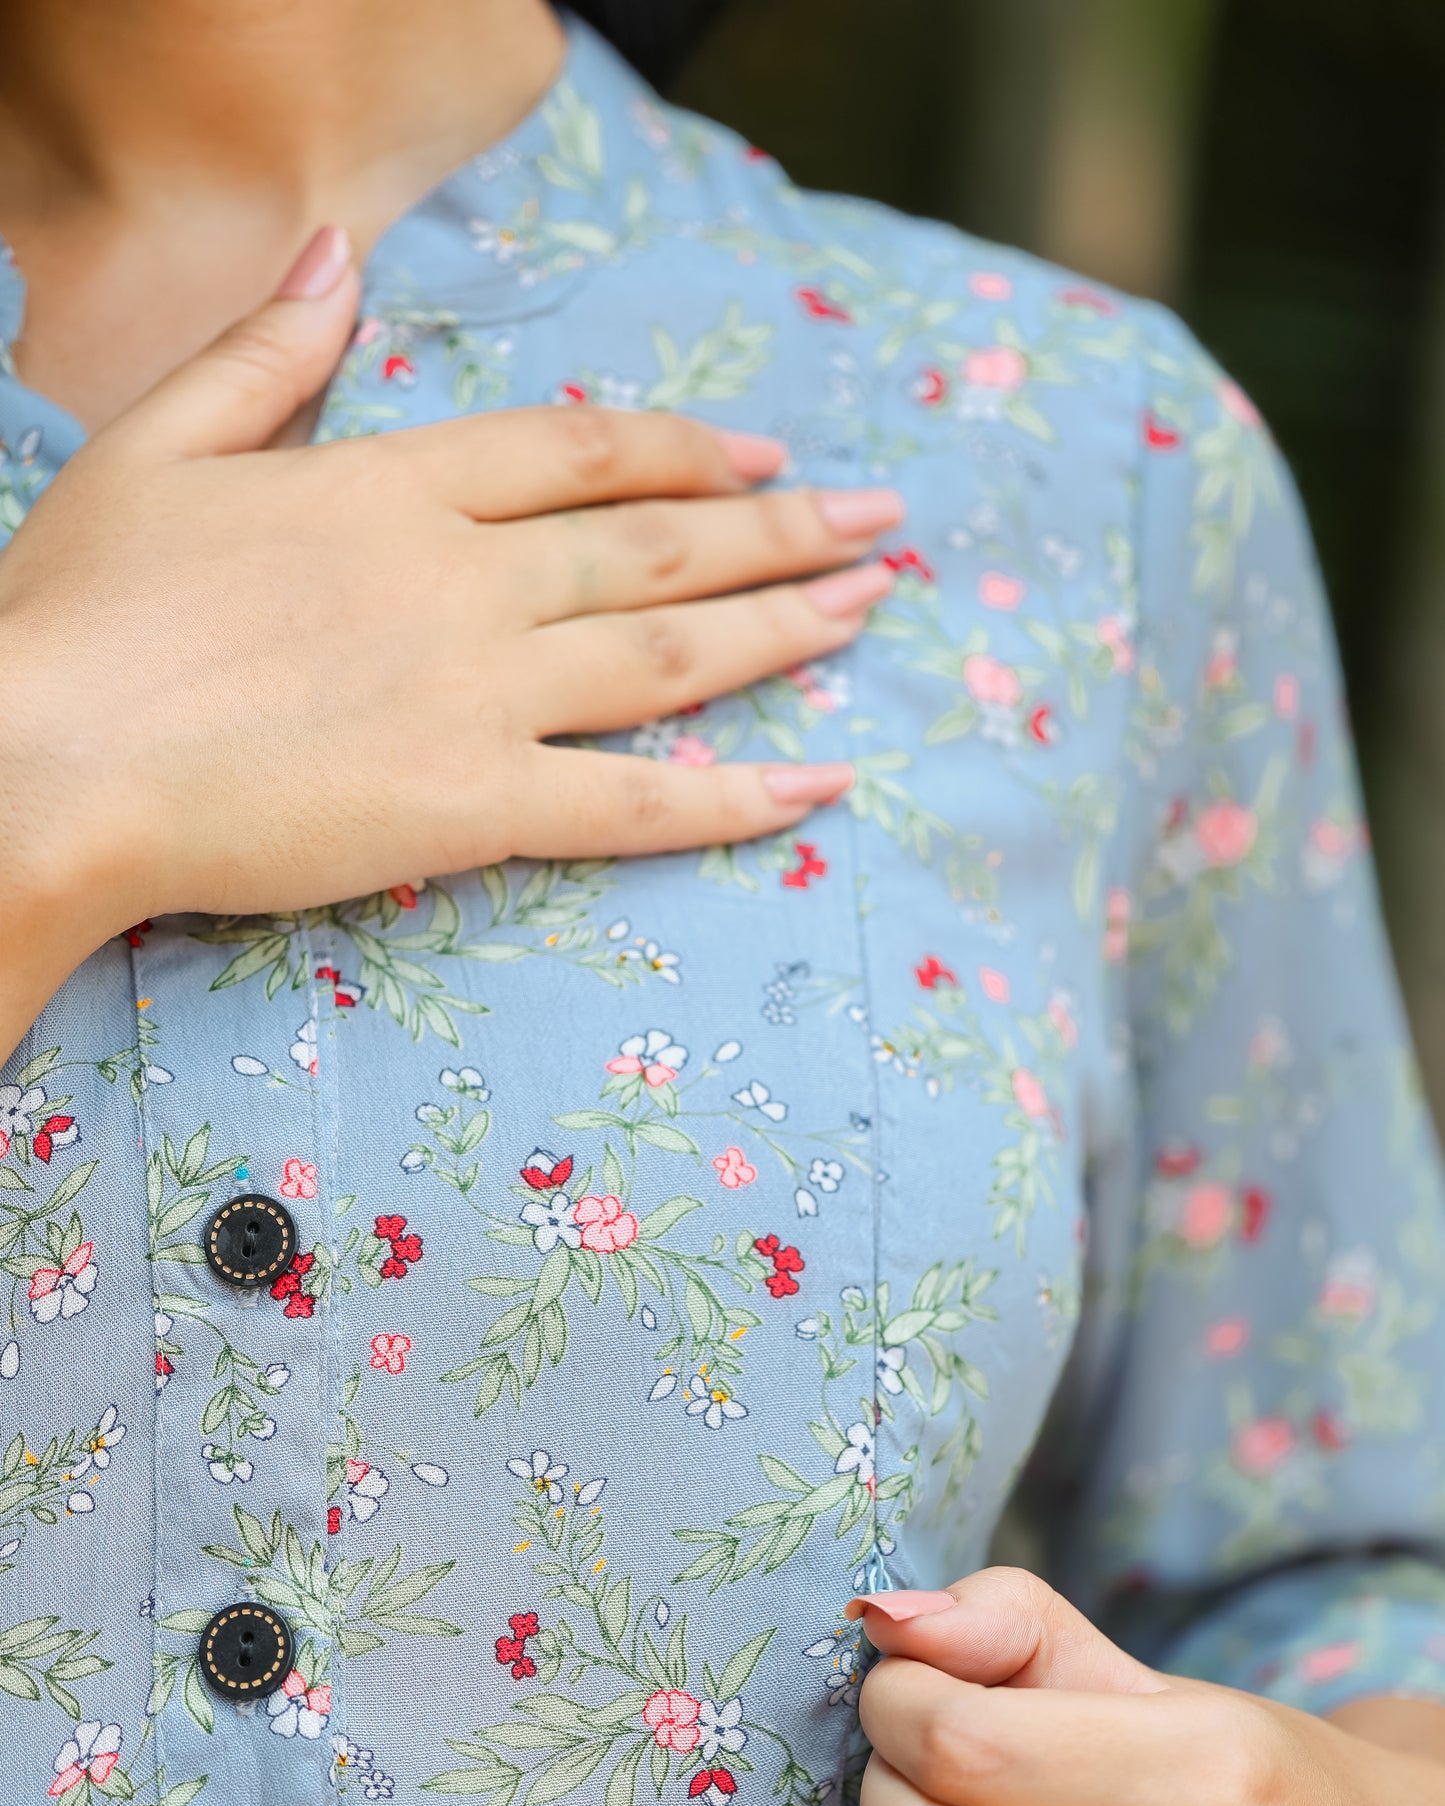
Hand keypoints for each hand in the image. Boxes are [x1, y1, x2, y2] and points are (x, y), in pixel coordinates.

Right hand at [0, 225, 899, 1056]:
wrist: (45, 762)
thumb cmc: (82, 614)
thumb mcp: (156, 442)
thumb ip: (269, 351)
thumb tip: (343, 254)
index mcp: (393, 485)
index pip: (578, 451)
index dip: (684, 450)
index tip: (761, 451)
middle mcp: (463, 579)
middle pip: (654, 544)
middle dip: (779, 527)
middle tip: (881, 523)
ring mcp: (479, 693)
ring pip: (668, 657)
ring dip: (782, 626)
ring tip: (869, 606)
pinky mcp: (472, 806)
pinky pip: (633, 804)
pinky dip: (732, 799)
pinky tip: (819, 784)